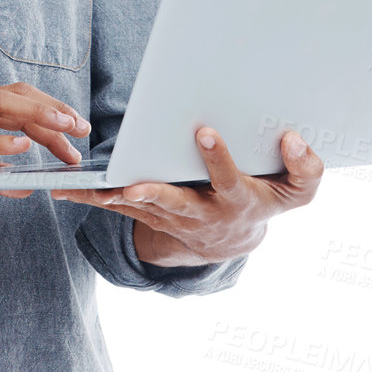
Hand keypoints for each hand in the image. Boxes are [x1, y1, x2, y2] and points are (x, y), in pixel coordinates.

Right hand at [0, 82, 89, 195]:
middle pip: (18, 97)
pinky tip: (23, 149)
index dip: (50, 111)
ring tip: (66, 127)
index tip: (74, 128)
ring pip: (3, 106)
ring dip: (39, 116)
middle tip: (81, 129)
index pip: (18, 100)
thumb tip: (24, 186)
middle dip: (54, 111)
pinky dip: (0, 143)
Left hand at [45, 128, 322, 264]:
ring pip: (138, 209)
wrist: (234, 241)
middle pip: (177, 206)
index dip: (218, 159)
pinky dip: (92, 200)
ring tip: (79, 186)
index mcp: (236, 201)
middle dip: (154, 195)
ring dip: (109, 199)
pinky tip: (64, 190)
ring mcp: (173, 221)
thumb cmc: (266, 201)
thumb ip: (306, 169)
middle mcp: (202, 215)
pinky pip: (118, 210)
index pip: (229, 180)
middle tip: (132, 185)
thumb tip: (294, 138)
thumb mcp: (297, 193)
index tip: (204, 130)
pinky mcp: (149, 219)